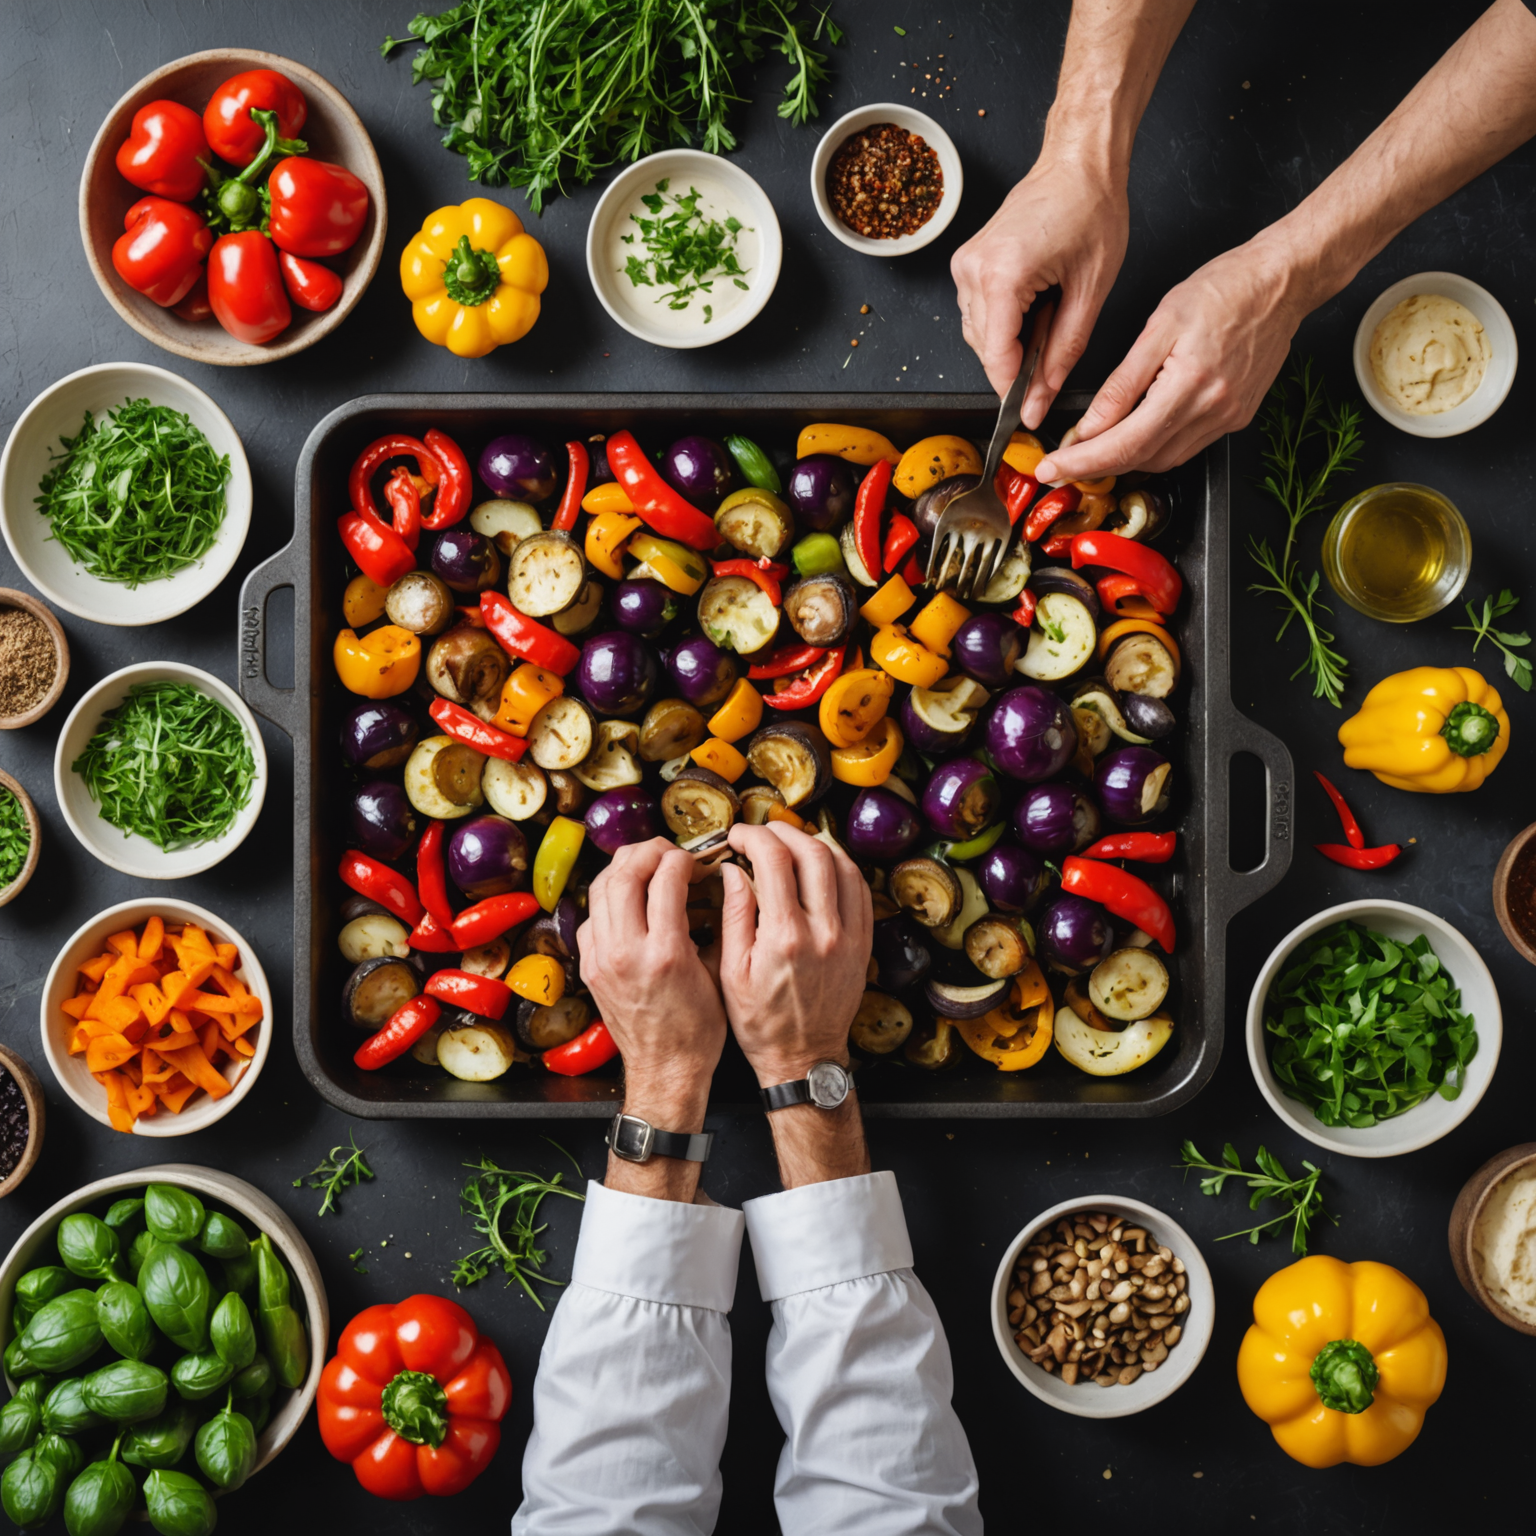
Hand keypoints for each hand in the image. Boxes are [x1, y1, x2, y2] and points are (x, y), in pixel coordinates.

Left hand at [578, 838, 725, 1200]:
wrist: (665, 1071)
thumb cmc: (699, 1030)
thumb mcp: (719, 972)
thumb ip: (718, 923)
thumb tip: (719, 883)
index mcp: (666, 953)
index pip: (666, 877)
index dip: (684, 858)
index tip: (696, 860)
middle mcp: (626, 951)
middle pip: (625, 872)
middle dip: (650, 851)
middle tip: (669, 852)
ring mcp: (602, 959)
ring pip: (601, 888)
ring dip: (625, 867)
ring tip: (647, 865)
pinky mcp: (590, 967)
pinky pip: (592, 916)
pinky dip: (609, 898)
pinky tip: (629, 900)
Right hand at [718, 823, 871, 1083]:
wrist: (804, 1057)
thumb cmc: (760, 1021)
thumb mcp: (731, 971)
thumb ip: (734, 914)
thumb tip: (733, 869)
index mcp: (784, 936)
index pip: (773, 860)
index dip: (753, 837)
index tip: (738, 836)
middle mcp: (822, 931)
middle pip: (812, 853)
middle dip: (784, 831)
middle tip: (764, 832)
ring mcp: (849, 936)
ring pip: (842, 865)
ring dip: (815, 843)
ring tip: (792, 841)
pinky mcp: (863, 943)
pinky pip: (860, 889)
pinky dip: (841, 866)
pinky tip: (822, 863)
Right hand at [952, 153, 1128, 426]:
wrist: (1077, 163)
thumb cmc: (1091, 209)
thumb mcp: (1091, 290)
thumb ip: (1064, 351)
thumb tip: (1042, 396)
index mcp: (1003, 276)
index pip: (998, 356)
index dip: (1013, 392)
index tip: (1028, 416)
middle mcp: (974, 270)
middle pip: (985, 350)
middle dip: (1015, 368)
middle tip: (1052, 365)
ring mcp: (965, 265)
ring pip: (979, 335)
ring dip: (1010, 345)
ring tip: (1049, 324)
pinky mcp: (968, 262)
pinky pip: (978, 313)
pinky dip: (1003, 325)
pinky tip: (1032, 312)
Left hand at [1033, 238, 1305, 483]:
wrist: (1282, 282)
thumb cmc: (1224, 289)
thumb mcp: (1159, 326)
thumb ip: (1122, 383)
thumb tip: (1089, 426)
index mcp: (1190, 385)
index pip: (1124, 444)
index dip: (1083, 463)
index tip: (1052, 469)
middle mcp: (1213, 410)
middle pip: (1142, 460)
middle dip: (1096, 467)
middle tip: (1061, 464)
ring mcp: (1229, 418)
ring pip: (1164, 460)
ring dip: (1125, 461)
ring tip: (1091, 451)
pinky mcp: (1237, 417)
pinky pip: (1186, 447)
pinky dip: (1154, 448)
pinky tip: (1135, 436)